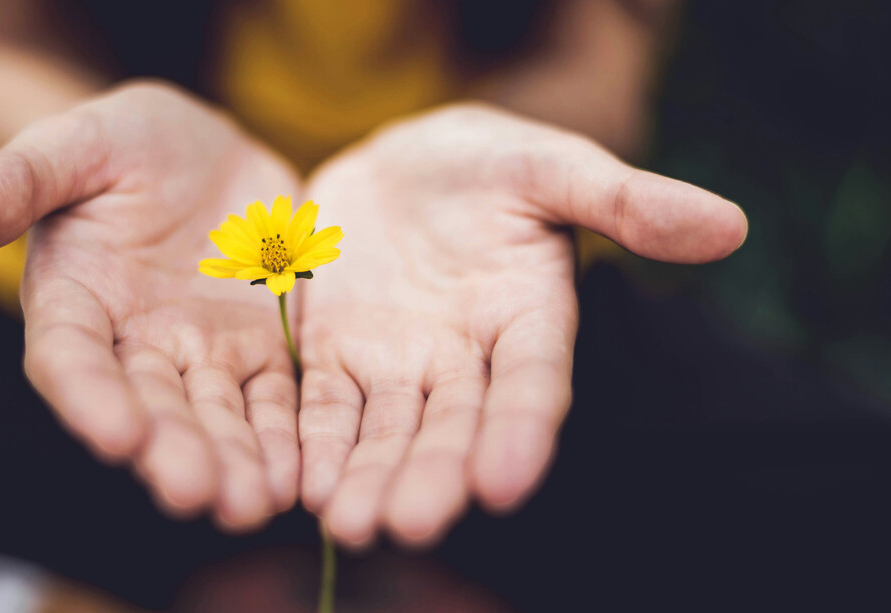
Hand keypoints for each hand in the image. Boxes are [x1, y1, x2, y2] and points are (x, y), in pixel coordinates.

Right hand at [0, 82, 301, 530]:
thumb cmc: (125, 142)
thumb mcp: (75, 144)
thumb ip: (17, 180)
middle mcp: (135, 343)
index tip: (117, 436)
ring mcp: (202, 352)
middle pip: (151, 406)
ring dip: (234, 461)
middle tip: (197, 494)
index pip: (72, 359)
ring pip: (216, 415)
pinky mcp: (260, 349)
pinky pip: (275, 398)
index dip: (90, 398)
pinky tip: (300, 476)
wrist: (204, 151)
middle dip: (173, 451)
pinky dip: (285, 437)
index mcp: (76, 300)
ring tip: (253, 504)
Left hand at [298, 104, 746, 546]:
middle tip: (410, 523)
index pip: (532, 385)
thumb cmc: (488, 163)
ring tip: (349, 523)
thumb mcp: (552, 166)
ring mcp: (398, 363)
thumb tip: (729, 225)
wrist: (401, 163)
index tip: (505, 483)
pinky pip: (324, 406)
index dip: (521, 432)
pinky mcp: (335, 355)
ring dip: (368, 477)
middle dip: (433, 475)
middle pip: (452, 426)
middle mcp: (465, 359)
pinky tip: (302, 484)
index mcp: (528, 319)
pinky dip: (315, 443)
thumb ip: (625, 199)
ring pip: (386, 431)